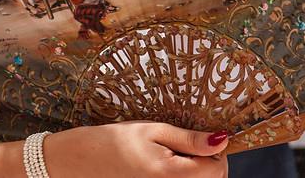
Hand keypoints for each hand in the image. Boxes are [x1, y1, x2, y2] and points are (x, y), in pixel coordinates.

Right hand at [44, 122, 228, 176]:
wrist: (82, 163)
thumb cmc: (115, 143)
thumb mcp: (152, 131)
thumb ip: (189, 139)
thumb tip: (222, 140)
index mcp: (173, 174)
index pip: (218, 168)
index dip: (215, 150)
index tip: (200, 137)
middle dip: (207, 161)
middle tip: (182, 144)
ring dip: (194, 171)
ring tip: (171, 156)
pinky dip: (181, 177)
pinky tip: (163, 168)